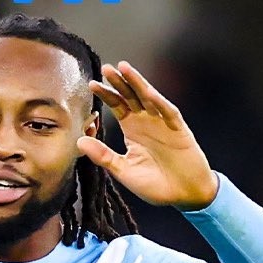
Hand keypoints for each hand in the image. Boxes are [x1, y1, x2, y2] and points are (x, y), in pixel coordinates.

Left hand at [79, 62, 218, 210]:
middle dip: (119, 82)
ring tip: (124, 68)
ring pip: (148, 98)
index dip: (106, 95)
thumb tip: (79, 142)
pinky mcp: (179, 130)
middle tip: (106, 68)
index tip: (92, 84)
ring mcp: (163, 123)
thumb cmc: (154, 183)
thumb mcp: (123, 170)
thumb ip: (103, 156)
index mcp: (132, 129)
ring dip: (137, 83)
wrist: (183, 194)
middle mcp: (146, 121)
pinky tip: (147, 92)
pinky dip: (158, 102)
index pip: (117, 106)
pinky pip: (168, 113)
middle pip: (130, 96)